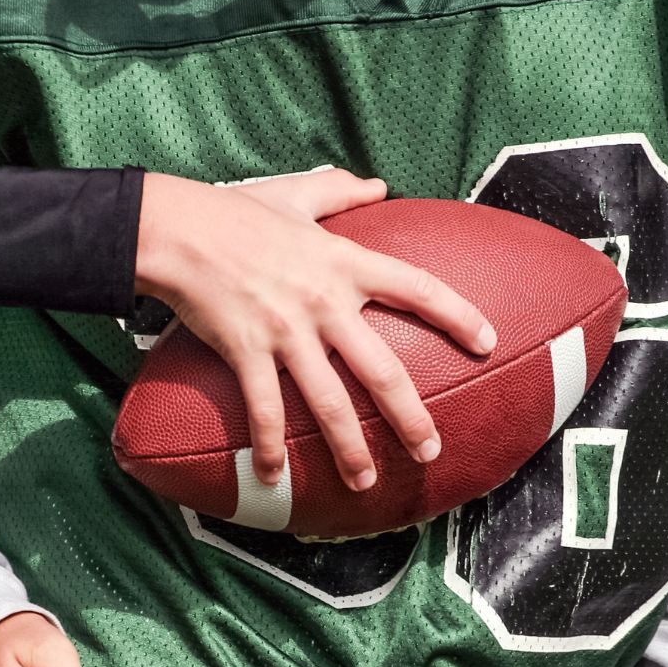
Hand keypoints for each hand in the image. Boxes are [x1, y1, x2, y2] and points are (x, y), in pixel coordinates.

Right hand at [134, 168, 495, 490]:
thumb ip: (342, 191)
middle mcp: (325, 303)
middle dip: (410, 419)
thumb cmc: (237, 211)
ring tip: (364, 482)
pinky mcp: (246, 351)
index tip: (488, 343)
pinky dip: (268, 447)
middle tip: (429, 452)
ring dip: (349, 448)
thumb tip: (378, 185)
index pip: (418, 288)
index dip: (458, 316)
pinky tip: (273, 477)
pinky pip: (264, 409)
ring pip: (328, 402)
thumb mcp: (297, 194)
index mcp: (344, 263)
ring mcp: (286, 332)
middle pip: (383, 370)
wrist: (179, 228)